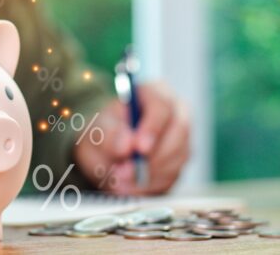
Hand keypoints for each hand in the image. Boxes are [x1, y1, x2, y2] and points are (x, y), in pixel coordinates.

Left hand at [73, 82, 189, 193]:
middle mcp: (175, 114)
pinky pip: (171, 178)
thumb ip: (110, 134)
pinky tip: (127, 186)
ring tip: (117, 180)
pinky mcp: (179, 164)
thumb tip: (126, 145)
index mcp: (154, 93)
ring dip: (146, 176)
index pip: (162, 107)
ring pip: (176, 159)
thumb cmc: (104, 131)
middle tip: (122, 172)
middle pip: (178, 133)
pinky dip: (148, 187)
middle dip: (150, 158)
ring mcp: (181, 140)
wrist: (104, 150)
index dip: (152, 128)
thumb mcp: (98, 128)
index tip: (139, 149)